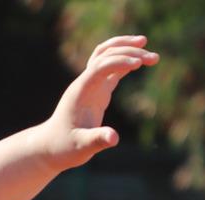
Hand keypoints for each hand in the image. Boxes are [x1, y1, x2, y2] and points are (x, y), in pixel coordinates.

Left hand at [40, 35, 157, 172]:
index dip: (119, 62)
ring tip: (147, 46)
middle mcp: (84, 84)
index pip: (100, 66)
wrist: (49, 147)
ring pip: (106, 55)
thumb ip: (96, 141)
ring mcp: (90, 85)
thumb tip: (114, 138)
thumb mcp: (80, 147)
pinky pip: (110, 68)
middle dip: (129, 52)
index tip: (139, 64)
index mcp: (80, 92)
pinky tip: (141, 61)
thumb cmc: (63, 148)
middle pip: (105, 55)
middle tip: (154, 59)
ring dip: (126, 48)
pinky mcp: (96, 90)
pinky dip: (125, 61)